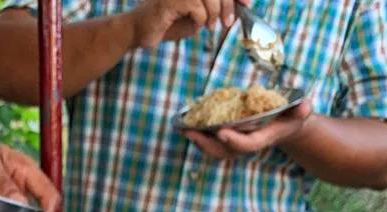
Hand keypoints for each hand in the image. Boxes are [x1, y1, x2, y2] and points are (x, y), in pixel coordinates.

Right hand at [127, 0, 244, 49]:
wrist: (139, 32)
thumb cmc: (168, 24)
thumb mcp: (198, 16)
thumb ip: (216, 8)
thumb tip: (240, 5)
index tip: (247, 3)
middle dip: (228, 5)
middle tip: (228, 23)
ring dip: (214, 14)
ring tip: (210, 26)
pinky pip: (197, 7)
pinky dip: (199, 19)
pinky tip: (193, 25)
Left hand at [185, 99, 311, 160]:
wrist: (285, 125)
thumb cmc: (292, 115)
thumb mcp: (299, 111)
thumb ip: (301, 109)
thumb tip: (305, 105)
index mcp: (263, 138)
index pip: (248, 145)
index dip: (235, 141)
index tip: (221, 132)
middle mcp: (248, 144)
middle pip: (226, 152)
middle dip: (207, 144)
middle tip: (190, 132)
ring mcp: (238, 144)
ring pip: (216, 150)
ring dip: (200, 141)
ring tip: (184, 129)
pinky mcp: (231, 139)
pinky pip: (213, 142)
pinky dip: (201, 136)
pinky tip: (188, 125)